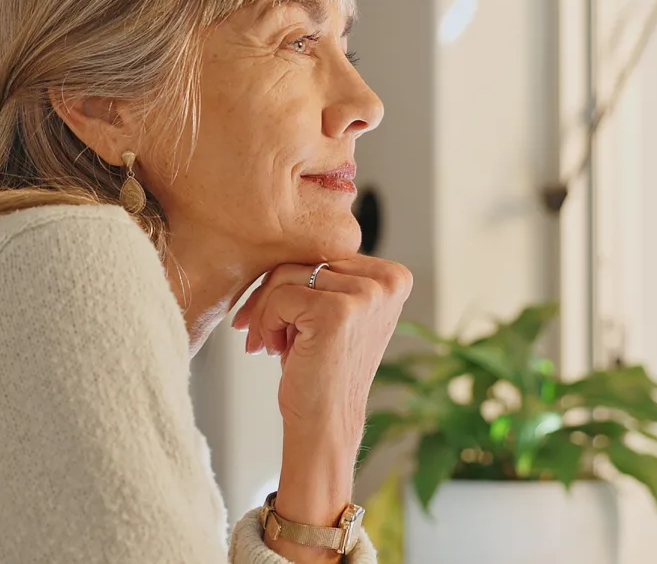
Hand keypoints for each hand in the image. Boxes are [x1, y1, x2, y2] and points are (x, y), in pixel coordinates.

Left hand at [229, 256, 411, 561]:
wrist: (324, 423)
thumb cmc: (320, 369)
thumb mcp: (333, 311)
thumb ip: (326, 275)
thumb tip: (280, 233)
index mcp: (394, 276)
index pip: (324, 253)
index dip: (291, 282)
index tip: (275, 316)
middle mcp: (388, 281)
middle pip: (305, 259)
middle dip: (272, 296)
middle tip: (262, 333)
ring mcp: (366, 294)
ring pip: (287, 275)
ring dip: (267, 311)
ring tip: (271, 344)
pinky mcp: (338, 311)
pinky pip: (280, 296)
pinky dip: (266, 323)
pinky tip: (274, 350)